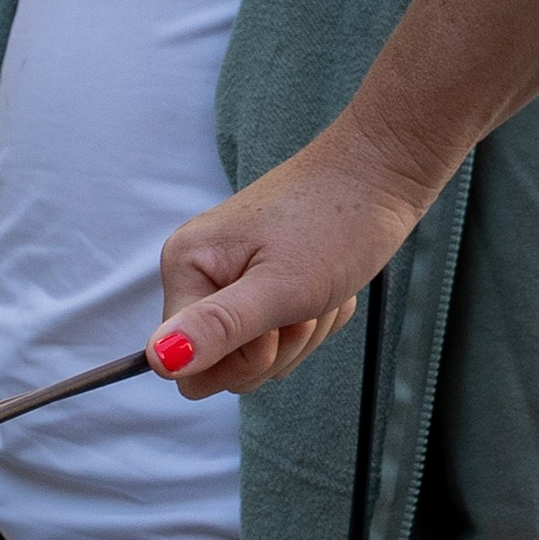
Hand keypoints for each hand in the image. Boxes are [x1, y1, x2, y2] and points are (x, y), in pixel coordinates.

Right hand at [151, 133, 424, 398]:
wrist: (380, 171)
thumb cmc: (337, 220)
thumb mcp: (281, 287)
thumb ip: (218, 328)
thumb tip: (158, 360)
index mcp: (186, 268)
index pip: (183, 368)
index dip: (236, 361)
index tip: (274, 325)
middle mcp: (198, 273)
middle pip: (220, 367)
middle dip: (273, 350)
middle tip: (304, 306)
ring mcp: (229, 277)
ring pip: (255, 356)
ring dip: (299, 334)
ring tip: (319, 290)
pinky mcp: (261, 281)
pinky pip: (279, 337)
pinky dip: (310, 321)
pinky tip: (324, 286)